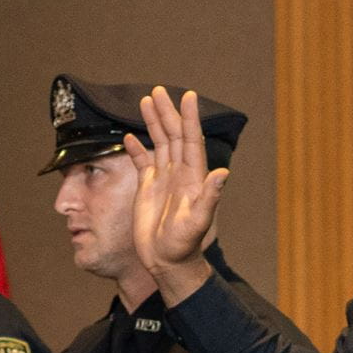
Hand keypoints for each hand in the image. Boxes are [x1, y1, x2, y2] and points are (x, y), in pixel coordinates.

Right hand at [127, 85, 227, 302]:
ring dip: (154, 122)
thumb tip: (223, 172)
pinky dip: (137, 148)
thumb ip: (210, 197)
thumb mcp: (198, 222)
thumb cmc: (184, 244)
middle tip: (158, 91)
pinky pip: (142, 162)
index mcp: (192, 176)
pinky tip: (130, 136)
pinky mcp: (148, 189)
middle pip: (173, 135)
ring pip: (159, 143)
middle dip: (167, 112)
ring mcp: (164, 179)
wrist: (167, 261)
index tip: (189, 96)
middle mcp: (179, 173)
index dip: (190, 118)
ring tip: (146, 101)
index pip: (191, 140)